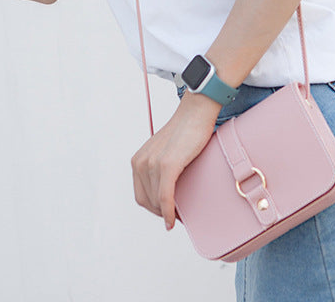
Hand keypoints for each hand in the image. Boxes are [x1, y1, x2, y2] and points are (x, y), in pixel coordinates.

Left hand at [131, 91, 220, 229]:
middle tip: (177, 217)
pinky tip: (173, 220)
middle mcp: (141, 162)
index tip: (166, 213)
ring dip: (167, 213)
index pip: (141, 194)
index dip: (153, 208)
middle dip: (161, 212)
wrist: (195, 113)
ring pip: (156, 201)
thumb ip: (160, 169)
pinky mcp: (167, 165)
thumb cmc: (186, 132)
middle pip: (147, 201)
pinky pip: (165, 197)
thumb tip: (168, 194)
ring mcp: (153, 163)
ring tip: (181, 216)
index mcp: (138, 160)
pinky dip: (169, 212)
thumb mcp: (165, 152)